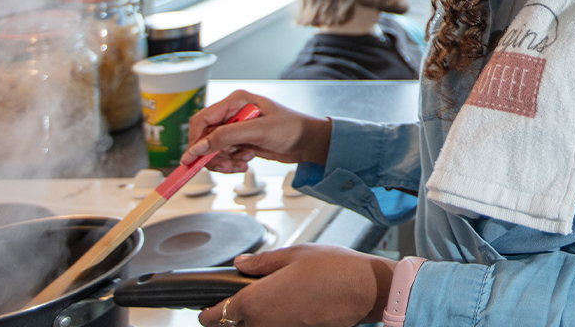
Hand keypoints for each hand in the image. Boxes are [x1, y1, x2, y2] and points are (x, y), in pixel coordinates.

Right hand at [182, 90, 331, 172]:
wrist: (309, 143)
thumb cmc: (292, 128)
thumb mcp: (259, 131)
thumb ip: (227, 137)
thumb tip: (199, 147)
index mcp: (236, 101)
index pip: (203, 120)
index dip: (195, 140)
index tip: (192, 159)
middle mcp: (234, 113)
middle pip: (206, 137)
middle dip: (213, 155)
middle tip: (225, 165)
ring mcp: (237, 129)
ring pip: (214, 150)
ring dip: (224, 161)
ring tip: (241, 163)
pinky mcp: (241, 142)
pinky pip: (225, 156)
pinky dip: (232, 163)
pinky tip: (247, 162)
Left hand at [199, 246, 394, 326]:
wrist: (367, 290)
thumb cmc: (334, 268)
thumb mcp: (294, 254)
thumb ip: (262, 262)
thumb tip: (240, 264)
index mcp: (256, 301)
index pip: (216, 316)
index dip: (208, 311)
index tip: (206, 306)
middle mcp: (264, 323)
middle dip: (231, 316)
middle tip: (240, 300)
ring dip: (255, 319)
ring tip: (269, 300)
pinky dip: (276, 321)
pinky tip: (290, 306)